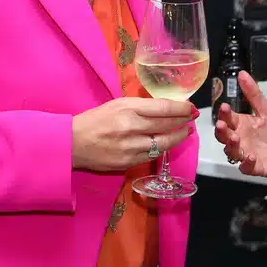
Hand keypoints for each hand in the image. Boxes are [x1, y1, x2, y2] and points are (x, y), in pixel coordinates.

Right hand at [71, 97, 196, 172]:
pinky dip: (162, 148)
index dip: (180, 108)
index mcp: (128, 109)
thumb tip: (164, 108)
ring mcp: (131, 147)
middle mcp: (132, 127)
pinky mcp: (129, 162)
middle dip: (183, 121)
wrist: (73, 143)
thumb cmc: (95, 120)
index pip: (163, 108)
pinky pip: (152, 155)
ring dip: (178, 137)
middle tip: (192, 119)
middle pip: (166, 125)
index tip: (190, 107)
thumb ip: (140, 107)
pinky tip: (167, 143)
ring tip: (186, 132)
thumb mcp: (117, 105)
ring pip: (163, 143)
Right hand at [213, 71, 266, 177]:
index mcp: (240, 125)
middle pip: (224, 137)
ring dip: (231, 146)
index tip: (224, 107)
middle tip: (222, 125)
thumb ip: (254, 95)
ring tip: (235, 139)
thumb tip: (242, 73)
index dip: (224, 114)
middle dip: (221, 131)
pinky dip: (247, 163)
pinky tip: (250, 156)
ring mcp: (245, 155)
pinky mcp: (255, 168)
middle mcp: (239, 140)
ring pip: (232, 152)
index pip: (227, 119)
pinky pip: (246, 168)